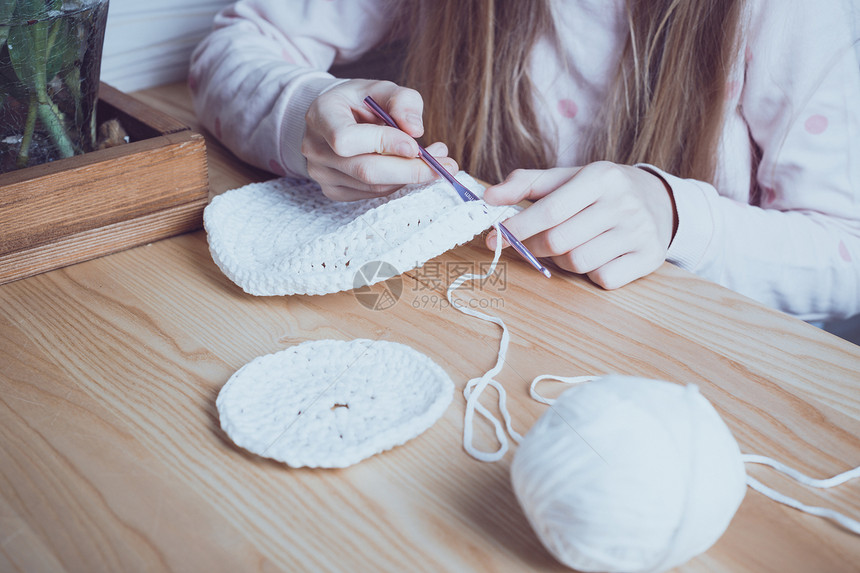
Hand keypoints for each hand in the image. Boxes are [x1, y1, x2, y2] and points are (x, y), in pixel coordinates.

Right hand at [302, 79, 457, 200]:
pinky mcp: (333, 191)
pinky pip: (372, 194)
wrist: (336, 118)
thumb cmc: (361, 101)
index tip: (416, 145)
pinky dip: (397, 183)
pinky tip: (409, 167)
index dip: (383, 144)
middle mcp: (315, 148)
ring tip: (434, 159)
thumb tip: (416, 130)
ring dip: (409, 176)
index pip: (346, 139)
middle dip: (410, 169)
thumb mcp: (383, 89)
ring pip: (373, 186)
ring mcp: (321, 174)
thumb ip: (403, 101)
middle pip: (365, 170)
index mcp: (320, 116)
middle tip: (444, 164)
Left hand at [484, 162, 676, 288]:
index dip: (518, 227)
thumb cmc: (600, 191)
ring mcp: (640, 232)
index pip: (551, 210)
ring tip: (566, 246)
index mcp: (601, 177)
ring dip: (561, 261)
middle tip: (526, 244)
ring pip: (578, 263)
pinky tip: (594, 256)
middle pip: (560, 241)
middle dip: (533, 247)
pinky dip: (590, 274)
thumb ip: (526, 184)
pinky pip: (604, 279)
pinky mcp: (650, 258)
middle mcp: (624, 203)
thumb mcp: (567, 178)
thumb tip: (489, 197)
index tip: (495, 236)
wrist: (657, 199)